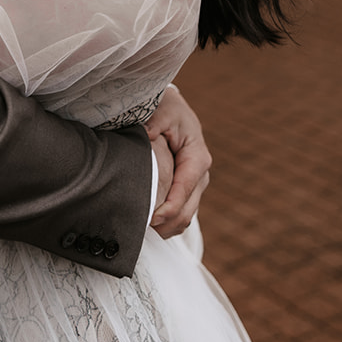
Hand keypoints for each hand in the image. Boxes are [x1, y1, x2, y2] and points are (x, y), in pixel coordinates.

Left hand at [146, 82, 210, 237]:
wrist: (170, 108)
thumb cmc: (166, 109)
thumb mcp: (163, 109)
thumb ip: (157, 121)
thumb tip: (149, 134)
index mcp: (197, 158)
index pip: (185, 190)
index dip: (169, 208)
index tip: (151, 219)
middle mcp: (200, 175)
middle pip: (187, 210)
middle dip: (166, 224)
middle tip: (141, 231)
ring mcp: (195, 185)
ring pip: (185, 217)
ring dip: (166, 228)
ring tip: (142, 232)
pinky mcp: (187, 190)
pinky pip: (181, 214)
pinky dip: (167, 224)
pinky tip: (148, 227)